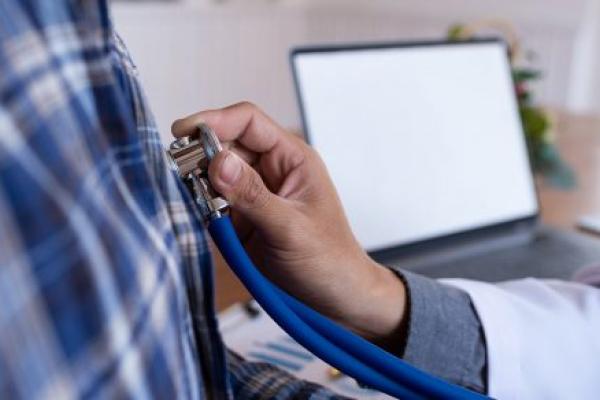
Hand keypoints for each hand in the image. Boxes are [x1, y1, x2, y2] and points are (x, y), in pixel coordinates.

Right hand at [172, 102, 406, 343]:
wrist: (334, 299)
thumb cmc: (329, 260)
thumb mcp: (290, 227)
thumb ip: (253, 196)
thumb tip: (218, 162)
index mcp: (292, 159)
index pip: (248, 122)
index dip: (214, 121)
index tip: (183, 132)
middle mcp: (270, 171)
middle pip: (224, 146)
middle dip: (200, 157)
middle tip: (180, 174)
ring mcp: (254, 195)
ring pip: (213, 175)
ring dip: (198, 185)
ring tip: (196, 203)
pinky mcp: (242, 219)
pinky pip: (212, 204)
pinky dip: (201, 210)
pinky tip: (204, 222)